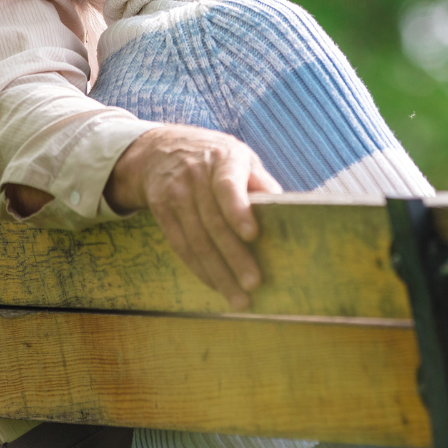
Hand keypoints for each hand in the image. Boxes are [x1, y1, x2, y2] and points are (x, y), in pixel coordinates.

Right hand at [105, 125, 281, 310]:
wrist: (162, 149)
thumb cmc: (217, 158)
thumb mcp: (241, 157)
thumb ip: (261, 182)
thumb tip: (286, 208)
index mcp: (223, 159)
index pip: (227, 185)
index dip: (238, 210)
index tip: (252, 235)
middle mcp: (195, 176)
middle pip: (213, 222)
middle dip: (234, 257)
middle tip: (253, 284)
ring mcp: (175, 194)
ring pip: (196, 240)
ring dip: (217, 273)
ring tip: (238, 298)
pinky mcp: (161, 210)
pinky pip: (180, 245)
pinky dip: (199, 268)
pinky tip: (215, 285)